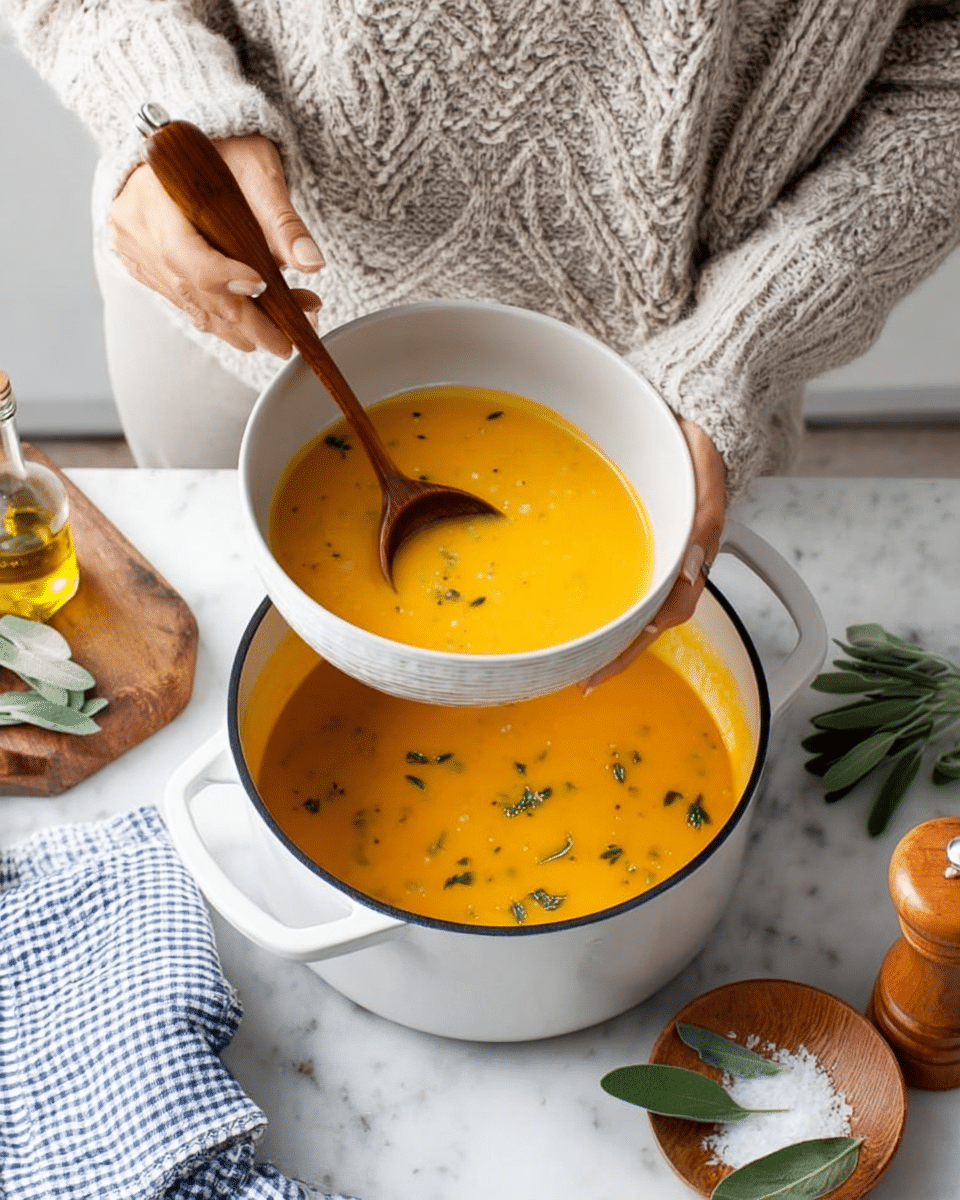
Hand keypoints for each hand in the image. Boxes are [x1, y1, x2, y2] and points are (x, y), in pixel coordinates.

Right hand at [108, 134, 322, 355]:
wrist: (189, 149)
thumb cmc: (222, 150)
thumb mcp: (257, 170)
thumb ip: (282, 219)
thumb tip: (311, 262)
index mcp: (151, 195)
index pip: (185, 252)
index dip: (224, 277)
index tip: (263, 286)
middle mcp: (136, 230)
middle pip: (193, 289)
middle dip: (246, 319)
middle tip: (288, 340)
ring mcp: (140, 255)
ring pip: (193, 305)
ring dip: (242, 327)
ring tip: (284, 333)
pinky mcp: (151, 272)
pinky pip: (189, 304)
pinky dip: (227, 319)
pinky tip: (260, 323)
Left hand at [579, 417, 726, 691]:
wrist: (691, 421)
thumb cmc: (698, 453)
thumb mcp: (704, 486)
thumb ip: (702, 525)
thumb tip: (689, 570)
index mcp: (691, 559)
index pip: (663, 618)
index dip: (630, 649)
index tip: (599, 670)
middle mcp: (674, 566)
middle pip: (646, 624)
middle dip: (616, 654)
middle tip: (581, 676)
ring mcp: (658, 556)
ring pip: (637, 606)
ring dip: (613, 633)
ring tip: (580, 654)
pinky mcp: (641, 540)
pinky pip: (625, 579)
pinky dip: (609, 601)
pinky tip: (587, 606)